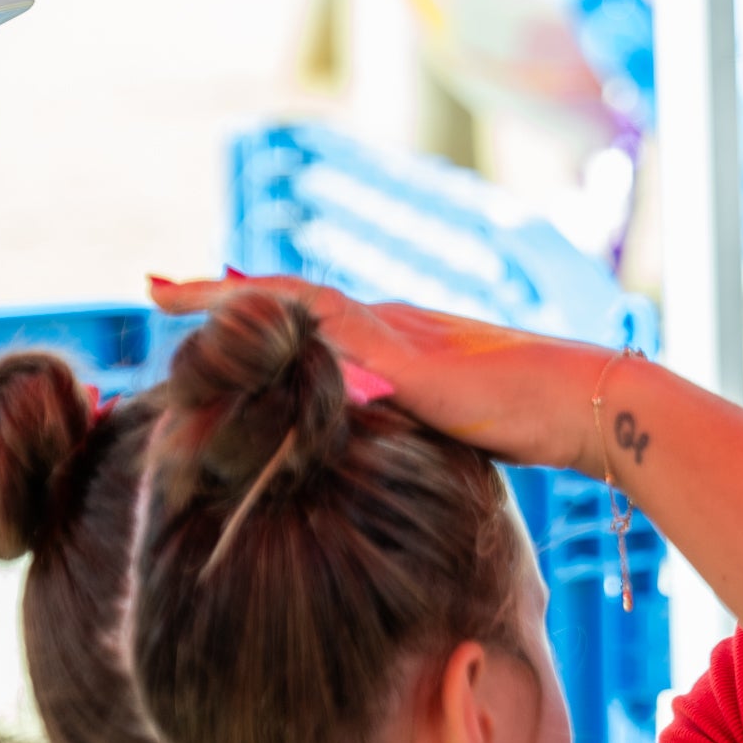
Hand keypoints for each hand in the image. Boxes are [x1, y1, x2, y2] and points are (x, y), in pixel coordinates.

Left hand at [148, 275, 615, 474]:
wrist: (587, 405)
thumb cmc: (538, 424)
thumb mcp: (455, 431)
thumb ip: (408, 430)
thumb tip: (368, 456)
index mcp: (400, 341)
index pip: (312, 319)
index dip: (256, 313)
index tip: (203, 312)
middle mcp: (391, 324)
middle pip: (289, 300)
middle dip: (220, 295)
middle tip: (155, 286)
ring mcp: (398, 333)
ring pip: (295, 301)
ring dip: (228, 297)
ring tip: (166, 292)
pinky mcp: (408, 357)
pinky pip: (327, 326)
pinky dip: (277, 316)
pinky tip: (232, 315)